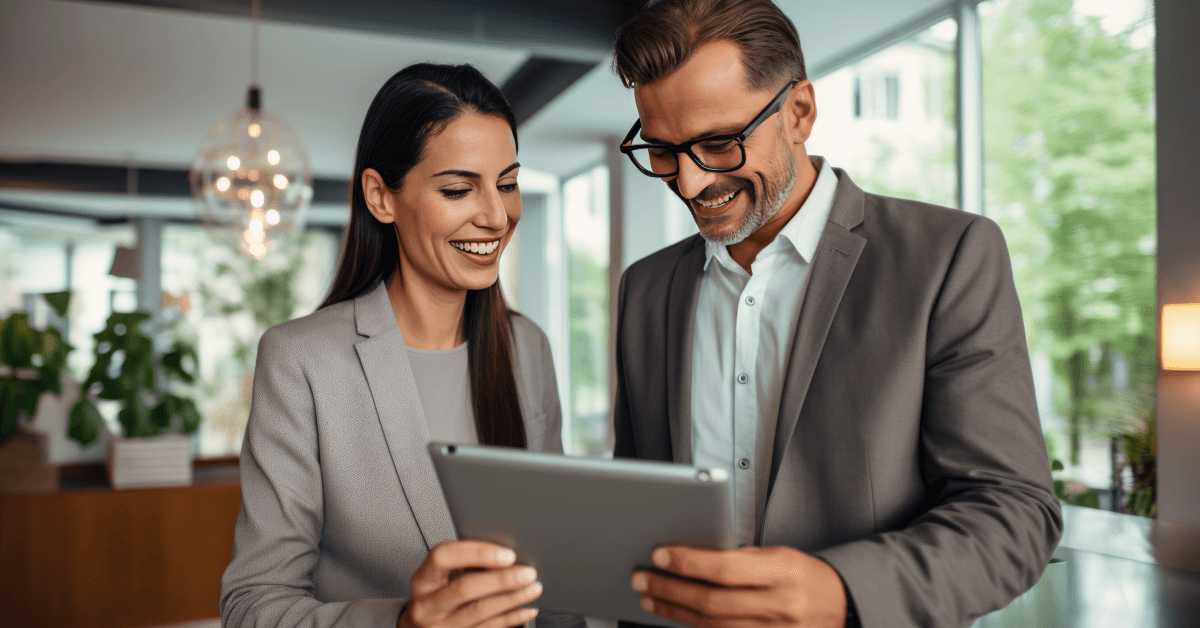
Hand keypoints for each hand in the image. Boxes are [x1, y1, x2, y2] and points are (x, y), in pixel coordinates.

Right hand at [399, 540, 541, 627]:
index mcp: (423, 580)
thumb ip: (463, 564)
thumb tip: (504, 554)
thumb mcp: (440, 577)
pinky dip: (511, 619)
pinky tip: (526, 610)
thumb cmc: (438, 595)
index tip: (506, 554)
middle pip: (464, 589)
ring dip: (512, 599)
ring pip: (479, 611)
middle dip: (501, 579)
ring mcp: (440, 626)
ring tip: (533, 588)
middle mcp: (426, 605)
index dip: (476, 552)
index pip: (443, 557)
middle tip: (528, 573)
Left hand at [630, 545, 847, 627]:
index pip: (726, 568)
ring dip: (674, 611)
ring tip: (650, 596)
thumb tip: (691, 555)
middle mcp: (780, 606)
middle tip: (642, 577)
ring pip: (712, 627)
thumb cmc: (803, 576)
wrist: (840, 607)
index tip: (660, 555)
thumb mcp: (778, 555)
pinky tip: (675, 616)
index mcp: (783, 573)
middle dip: (670, 588)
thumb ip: (741, 558)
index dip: (688, 562)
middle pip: (712, 602)